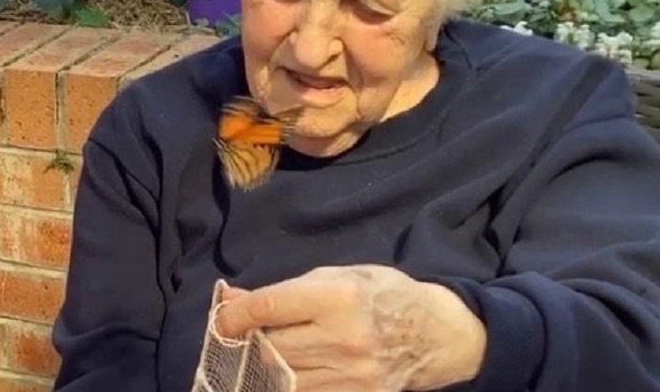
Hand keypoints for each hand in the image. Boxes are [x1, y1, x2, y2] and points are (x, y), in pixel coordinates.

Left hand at [214, 265, 486, 390]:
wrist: (437, 333)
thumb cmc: (382, 295)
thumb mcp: (336, 277)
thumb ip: (283, 291)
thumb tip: (230, 298)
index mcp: (338, 297)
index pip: (267, 308)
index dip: (234, 315)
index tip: (222, 319)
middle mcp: (344, 338)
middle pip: (271, 346)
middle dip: (254, 339)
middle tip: (252, 333)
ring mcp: (352, 375)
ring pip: (283, 376)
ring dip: (269, 364)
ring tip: (275, 351)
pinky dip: (290, 384)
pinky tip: (291, 372)